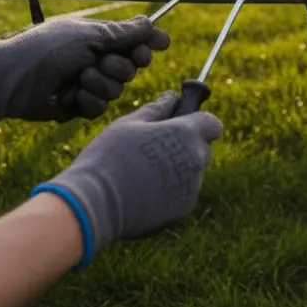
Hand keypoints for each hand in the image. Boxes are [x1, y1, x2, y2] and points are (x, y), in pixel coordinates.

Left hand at [0, 16, 169, 125]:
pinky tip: (72, 96)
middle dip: (118, 66)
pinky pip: (101, 107)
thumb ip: (124, 33)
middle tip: (99, 61)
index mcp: (99, 39)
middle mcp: (96, 60)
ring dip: (100, 83)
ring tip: (78, 78)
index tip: (152, 48)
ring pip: (118, 90)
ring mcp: (88, 84)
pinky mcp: (79, 105)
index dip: (146, 46)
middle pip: (131, 68)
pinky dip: (88, 101)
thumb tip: (150, 22)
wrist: (12, 79)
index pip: (136, 42)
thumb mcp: (88, 35)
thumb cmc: (46, 50)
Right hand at [32, 92, 221, 267]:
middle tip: (154, 149)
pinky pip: (183, 195)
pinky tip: (142, 192)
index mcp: (186, 133)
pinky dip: (170, 192)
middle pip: (203, 148)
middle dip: (186, 146)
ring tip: (142, 173)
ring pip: (192, 173)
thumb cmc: (109, 156)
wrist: (95, 203)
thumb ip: (156, 109)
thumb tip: (171, 96)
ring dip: (177, 170)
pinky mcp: (183, 210)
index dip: (198, 122)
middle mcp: (195, 160)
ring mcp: (192, 187)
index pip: (212, 123)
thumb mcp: (129, 124)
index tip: (180, 124)